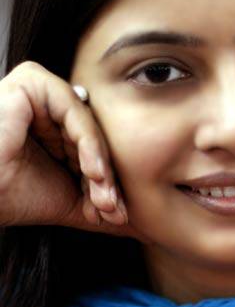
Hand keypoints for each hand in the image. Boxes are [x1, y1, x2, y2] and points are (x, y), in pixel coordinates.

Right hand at [0, 61, 130, 232]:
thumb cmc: (13, 198)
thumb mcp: (73, 203)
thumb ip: (106, 204)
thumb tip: (149, 225)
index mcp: (53, 129)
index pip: (95, 148)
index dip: (107, 182)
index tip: (115, 214)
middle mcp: (45, 107)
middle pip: (95, 137)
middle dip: (107, 178)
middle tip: (113, 209)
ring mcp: (38, 92)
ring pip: (90, 125)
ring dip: (102, 165)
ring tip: (104, 196)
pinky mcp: (30, 81)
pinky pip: (74, 108)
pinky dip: (89, 142)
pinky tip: (94, 172)